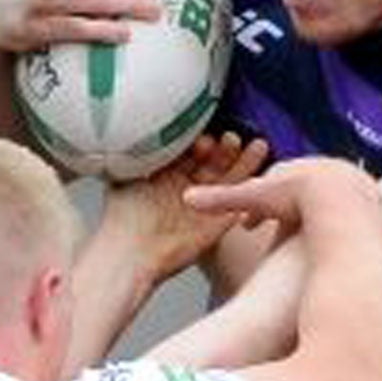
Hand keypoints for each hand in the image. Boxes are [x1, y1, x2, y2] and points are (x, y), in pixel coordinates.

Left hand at [99, 132, 269, 282]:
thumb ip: (142, 150)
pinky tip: (259, 173)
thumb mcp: (128, 172)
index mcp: (163, 177)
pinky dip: (249, 187)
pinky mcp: (215, 225)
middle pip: (211, 163)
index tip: (206, 130)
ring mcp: (201, 207)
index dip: (199, 139)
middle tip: (231, 137)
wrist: (132, 254)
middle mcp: (183, 190)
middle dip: (223, 148)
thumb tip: (144, 126)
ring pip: (228, 179)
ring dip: (242, 161)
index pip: (189, 151)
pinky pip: (237, 202)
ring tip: (255, 144)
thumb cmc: (122, 217)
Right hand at [185, 156, 379, 231]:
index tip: (249, 226)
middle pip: (294, 190)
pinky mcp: (366, 196)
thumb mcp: (255, 199)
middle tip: (275, 230)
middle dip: (282, 208)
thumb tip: (187, 200)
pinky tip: (334, 238)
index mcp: (289, 169)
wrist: (344, 203)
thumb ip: (222, 200)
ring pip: (321, 199)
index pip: (265, 185)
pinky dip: (337, 221)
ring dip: (311, 214)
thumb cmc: (298, 200)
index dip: (254, 206)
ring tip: (304, 237)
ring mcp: (342, 180)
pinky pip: (346, 209)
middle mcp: (315, 169)